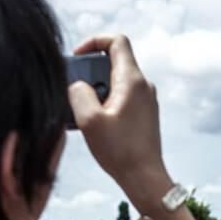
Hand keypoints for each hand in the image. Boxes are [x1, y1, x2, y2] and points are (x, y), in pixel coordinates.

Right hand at [69, 35, 169, 206]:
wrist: (144, 179)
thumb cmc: (120, 152)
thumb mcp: (89, 120)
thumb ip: (78, 93)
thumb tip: (77, 85)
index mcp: (132, 80)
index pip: (117, 40)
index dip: (94, 40)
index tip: (78, 56)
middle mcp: (143, 86)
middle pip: (113, 61)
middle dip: (90, 71)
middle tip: (75, 91)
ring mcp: (145, 100)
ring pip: (115, 81)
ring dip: (95, 90)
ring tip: (81, 112)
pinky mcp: (143, 114)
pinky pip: (120, 97)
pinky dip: (104, 103)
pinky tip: (91, 123)